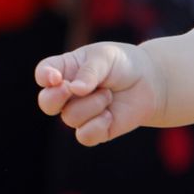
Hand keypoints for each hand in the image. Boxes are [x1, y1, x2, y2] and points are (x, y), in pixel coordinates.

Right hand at [36, 41, 162, 143]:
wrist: (149, 83)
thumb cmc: (123, 64)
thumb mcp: (106, 58)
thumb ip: (89, 72)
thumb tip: (75, 90)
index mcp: (65, 69)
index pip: (43, 73)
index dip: (44, 77)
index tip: (55, 77)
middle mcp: (67, 93)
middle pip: (46, 102)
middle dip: (56, 98)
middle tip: (73, 89)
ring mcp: (79, 113)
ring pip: (70, 117)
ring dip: (93, 104)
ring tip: (109, 94)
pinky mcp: (93, 131)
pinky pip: (84, 135)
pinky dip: (98, 124)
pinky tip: (110, 114)